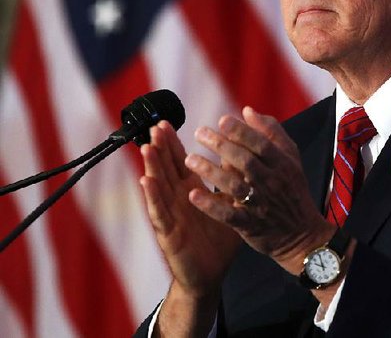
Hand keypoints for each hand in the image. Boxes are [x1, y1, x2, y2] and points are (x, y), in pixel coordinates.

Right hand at [139, 121, 241, 298]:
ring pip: (158, 186)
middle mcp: (177, 200)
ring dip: (152, 167)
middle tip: (155, 126)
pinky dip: (152, 196)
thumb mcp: (229, 205)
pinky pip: (159, 212)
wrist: (212, 274)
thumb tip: (238, 152)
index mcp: (190, 191)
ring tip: (146, 147)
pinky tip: (145, 182)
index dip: (172, 144)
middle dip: (160, 148)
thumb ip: (231, 180)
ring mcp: (170, 215)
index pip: (179, 162)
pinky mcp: (167, 233)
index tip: (166, 123)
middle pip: (166, 169)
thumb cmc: (219, 239)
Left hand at [185, 106, 334, 272]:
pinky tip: (193, 194)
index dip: (242, 131)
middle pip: (245, 161)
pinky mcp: (249, 225)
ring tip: (190, 159)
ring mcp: (261, 205)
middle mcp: (273, 183)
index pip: (262, 144)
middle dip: (221, 145)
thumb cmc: (292, 190)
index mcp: (283, 165)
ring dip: (211, 171)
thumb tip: (247, 111)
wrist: (301, 234)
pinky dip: (210, 205)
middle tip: (199, 133)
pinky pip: (228, 214)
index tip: (222, 120)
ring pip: (234, 186)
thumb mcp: (291, 158)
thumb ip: (272, 133)